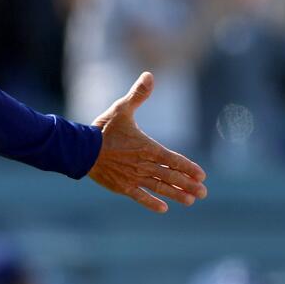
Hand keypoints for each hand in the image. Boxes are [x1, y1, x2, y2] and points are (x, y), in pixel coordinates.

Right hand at [87, 72, 207, 213]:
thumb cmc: (103, 128)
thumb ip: (138, 94)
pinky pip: (140, 196)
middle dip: (188, 184)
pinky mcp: (122, 186)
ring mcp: (133, 177)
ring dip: (176, 194)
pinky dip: (152, 203)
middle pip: (170, 176)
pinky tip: (163, 208)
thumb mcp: (122, 108)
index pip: (173, 159)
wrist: (81, 149)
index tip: (202, 175)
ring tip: (190, 200)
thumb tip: (149, 75)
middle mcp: (143, 164)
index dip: (188, 167)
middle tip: (203, 192)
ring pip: (159, 187)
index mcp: (147, 147)